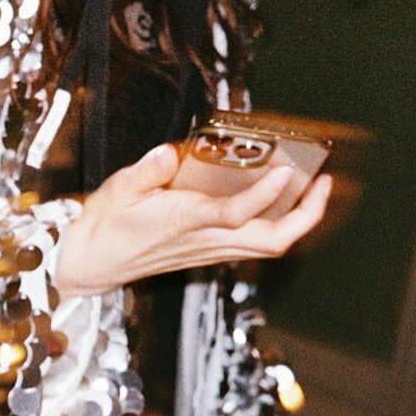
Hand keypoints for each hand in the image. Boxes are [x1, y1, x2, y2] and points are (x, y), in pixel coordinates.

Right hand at [53, 142, 331, 296]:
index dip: (263, 195)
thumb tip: (169, 152)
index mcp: (183, 222)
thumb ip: (147, 170)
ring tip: (313, 188)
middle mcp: (203, 240)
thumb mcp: (118, 188)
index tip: (284, 171)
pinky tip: (281, 202)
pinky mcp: (208, 252)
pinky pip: (256, 243)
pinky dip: (278, 224)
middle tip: (322, 182)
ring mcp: (209, 250)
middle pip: (270, 240)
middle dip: (305, 215)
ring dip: (299, 221)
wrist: (93, 263)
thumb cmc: (106, 226)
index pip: (233, 213)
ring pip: (268, 245)